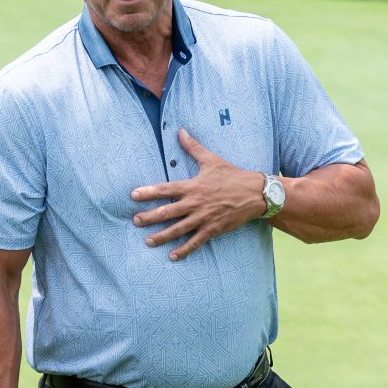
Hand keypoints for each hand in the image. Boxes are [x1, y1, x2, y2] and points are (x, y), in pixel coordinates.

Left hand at [130, 128, 264, 259]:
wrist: (255, 193)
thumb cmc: (232, 175)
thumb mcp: (211, 160)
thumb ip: (193, 147)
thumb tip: (180, 131)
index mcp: (193, 186)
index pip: (165, 189)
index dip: (148, 192)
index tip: (133, 195)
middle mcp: (195, 203)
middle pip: (167, 212)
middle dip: (149, 217)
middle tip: (135, 220)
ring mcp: (203, 218)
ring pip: (178, 229)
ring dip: (161, 236)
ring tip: (148, 241)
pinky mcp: (213, 229)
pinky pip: (195, 241)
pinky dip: (184, 250)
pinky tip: (172, 256)